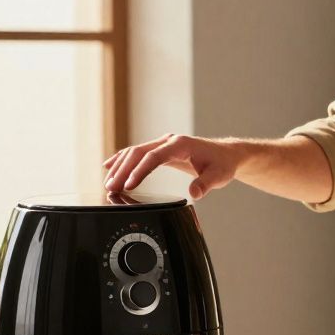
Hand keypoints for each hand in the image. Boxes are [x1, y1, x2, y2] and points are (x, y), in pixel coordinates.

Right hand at [103, 134, 242, 199]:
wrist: (225, 154)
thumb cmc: (222, 164)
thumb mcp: (219, 176)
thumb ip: (206, 184)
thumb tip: (194, 193)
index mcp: (181, 145)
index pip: (154, 156)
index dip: (139, 171)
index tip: (128, 185)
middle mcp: (169, 141)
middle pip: (139, 152)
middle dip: (123, 170)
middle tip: (111, 187)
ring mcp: (164, 144)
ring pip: (135, 152)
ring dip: (120, 166)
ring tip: (109, 183)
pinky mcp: (161, 149)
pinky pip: (139, 153)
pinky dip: (123, 160)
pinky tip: (110, 166)